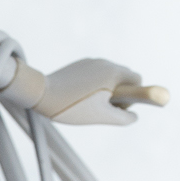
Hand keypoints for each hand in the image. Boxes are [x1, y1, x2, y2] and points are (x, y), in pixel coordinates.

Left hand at [35, 58, 168, 128]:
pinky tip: (81, 96)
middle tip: (104, 107)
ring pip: (110, 74)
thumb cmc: (73, 107)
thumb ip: (124, 118)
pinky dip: (96, 84)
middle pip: (124, 76)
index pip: (137, 80)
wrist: (42, 94)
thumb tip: (134, 116)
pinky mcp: (80, 64)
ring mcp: (91, 62)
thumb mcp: (102, 117)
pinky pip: (96, 73)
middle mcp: (105, 63)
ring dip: (108, 88)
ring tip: (90, 103)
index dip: (134, 96)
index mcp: (113, 73)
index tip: (118, 106)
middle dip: (121, 92)